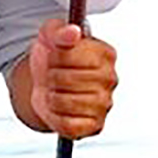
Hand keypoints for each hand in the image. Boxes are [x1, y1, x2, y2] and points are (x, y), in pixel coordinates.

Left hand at [28, 18, 117, 136]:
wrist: (47, 83)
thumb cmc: (53, 57)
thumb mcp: (50, 36)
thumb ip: (58, 31)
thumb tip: (73, 32)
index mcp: (105, 54)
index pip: (69, 55)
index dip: (52, 56)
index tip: (52, 55)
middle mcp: (110, 79)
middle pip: (65, 80)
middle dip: (49, 78)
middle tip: (51, 75)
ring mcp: (105, 104)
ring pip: (65, 103)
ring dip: (50, 97)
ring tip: (54, 91)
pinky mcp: (96, 125)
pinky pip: (68, 125)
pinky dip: (56, 118)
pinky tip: (58, 108)